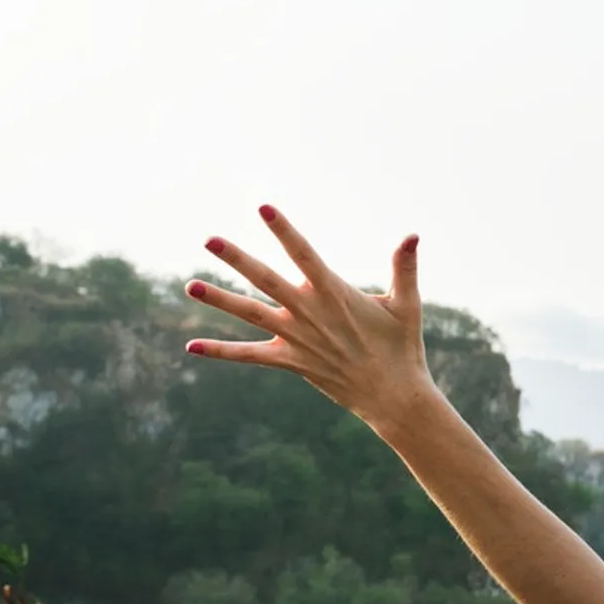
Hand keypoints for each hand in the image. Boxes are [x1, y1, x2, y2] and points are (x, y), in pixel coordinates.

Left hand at [183, 209, 434, 428]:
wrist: (392, 396)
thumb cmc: (401, 347)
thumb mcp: (406, 305)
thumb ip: (404, 268)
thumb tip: (414, 235)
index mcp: (334, 292)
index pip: (303, 253)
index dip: (284, 230)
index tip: (264, 208)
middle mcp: (309, 312)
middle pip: (265, 279)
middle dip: (236, 258)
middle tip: (209, 239)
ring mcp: (295, 338)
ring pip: (250, 313)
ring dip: (219, 300)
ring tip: (189, 285)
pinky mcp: (289, 361)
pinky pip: (249, 355)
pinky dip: (221, 352)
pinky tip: (191, 347)